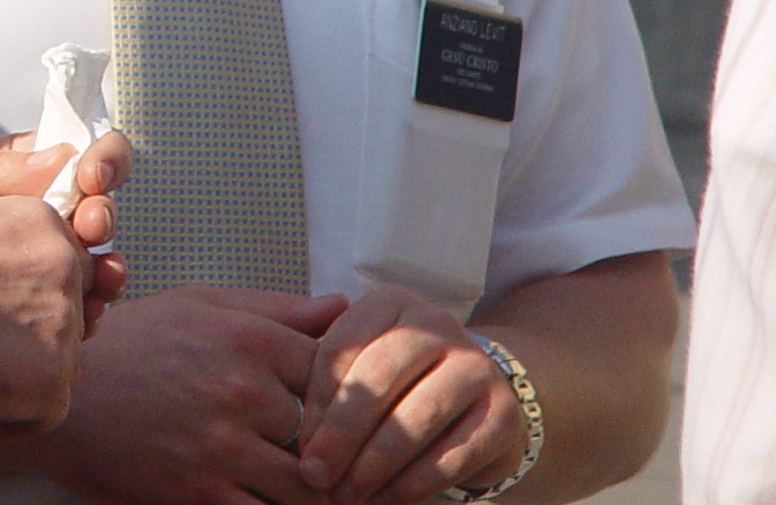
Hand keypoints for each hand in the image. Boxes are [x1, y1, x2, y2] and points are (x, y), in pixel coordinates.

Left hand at [0, 132, 131, 329]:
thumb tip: (61, 158)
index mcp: (22, 172)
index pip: (83, 158)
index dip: (104, 162)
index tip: (93, 177)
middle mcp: (37, 218)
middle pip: (98, 216)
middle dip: (104, 220)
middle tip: (91, 227)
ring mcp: (34, 266)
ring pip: (92, 269)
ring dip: (106, 272)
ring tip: (100, 280)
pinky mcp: (25, 311)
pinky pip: (68, 314)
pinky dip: (83, 316)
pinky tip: (82, 317)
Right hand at [0, 195, 96, 431]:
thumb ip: (13, 240)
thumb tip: (53, 272)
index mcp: (41, 218)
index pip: (63, 271)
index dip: (22, 297)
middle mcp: (63, 264)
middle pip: (67, 318)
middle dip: (26, 336)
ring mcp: (62, 323)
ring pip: (60, 365)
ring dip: (17, 374)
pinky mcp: (51, 379)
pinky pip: (47, 411)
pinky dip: (8, 416)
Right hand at [25, 285, 349, 504]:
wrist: (60, 393)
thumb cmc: (131, 342)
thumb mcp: (199, 306)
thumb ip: (275, 308)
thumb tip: (342, 308)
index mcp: (248, 339)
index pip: (339, 373)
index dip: (351, 395)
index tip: (349, 409)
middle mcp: (243, 392)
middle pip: (328, 434)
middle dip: (336, 449)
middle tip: (345, 461)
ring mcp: (223, 446)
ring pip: (308, 486)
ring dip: (318, 492)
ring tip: (320, 490)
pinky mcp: (200, 493)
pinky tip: (277, 500)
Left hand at [297, 290, 527, 504]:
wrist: (477, 398)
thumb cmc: (396, 383)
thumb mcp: (359, 363)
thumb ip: (322, 370)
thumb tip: (284, 406)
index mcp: (391, 304)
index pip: (343, 346)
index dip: (317, 400)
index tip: (297, 443)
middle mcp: (437, 325)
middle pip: (379, 379)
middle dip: (342, 434)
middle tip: (316, 475)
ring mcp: (476, 367)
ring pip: (417, 417)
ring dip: (376, 464)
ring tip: (347, 495)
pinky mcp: (504, 414)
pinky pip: (454, 454)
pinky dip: (415, 483)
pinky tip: (386, 500)